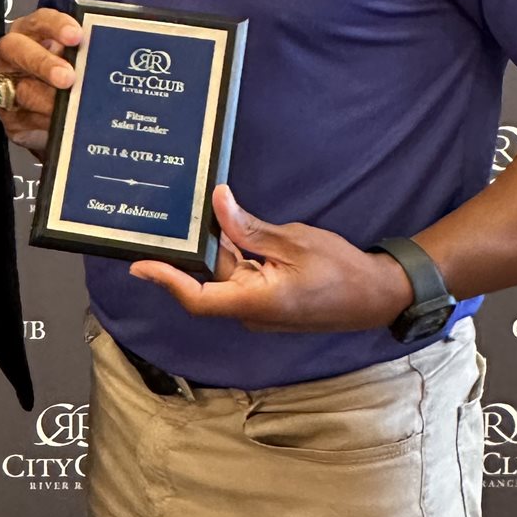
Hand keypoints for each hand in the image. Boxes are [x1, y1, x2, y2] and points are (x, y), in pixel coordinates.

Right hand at [0, 8, 83, 156]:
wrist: (50, 109)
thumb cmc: (67, 72)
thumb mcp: (77, 57)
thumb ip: (86, 52)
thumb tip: (111, 53)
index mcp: (31, 32)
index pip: (40, 20)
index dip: (56, 26)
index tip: (76, 36)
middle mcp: (14, 54)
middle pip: (18, 50)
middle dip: (43, 63)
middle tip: (67, 77)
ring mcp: (6, 84)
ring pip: (21, 90)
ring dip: (47, 100)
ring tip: (68, 109)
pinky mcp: (8, 113)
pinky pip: (22, 118)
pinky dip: (43, 122)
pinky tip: (58, 124)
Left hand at [130, 185, 413, 333]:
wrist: (375, 297)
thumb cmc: (342, 271)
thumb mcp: (295, 241)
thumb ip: (251, 228)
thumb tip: (218, 204)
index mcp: (256, 302)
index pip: (198, 299)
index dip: (167, 282)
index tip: (141, 265)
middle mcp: (251, 312)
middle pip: (210, 281)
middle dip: (194, 249)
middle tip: (172, 216)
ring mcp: (259, 310)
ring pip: (226, 277)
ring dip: (217, 248)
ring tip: (201, 213)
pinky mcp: (267, 302)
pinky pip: (241, 278)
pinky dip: (233, 254)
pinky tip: (228, 227)